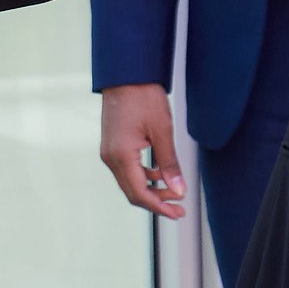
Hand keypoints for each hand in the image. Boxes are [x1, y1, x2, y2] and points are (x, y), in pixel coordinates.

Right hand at [97, 84, 185, 218]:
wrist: (126, 75)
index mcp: (121, 155)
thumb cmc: (142, 96)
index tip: (177, 212)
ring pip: (130, 182)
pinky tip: (160, 174)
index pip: (140, 193)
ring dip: (151, 190)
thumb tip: (178, 189)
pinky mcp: (112, 146)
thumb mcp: (162, 130)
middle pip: (133, 192)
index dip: (160, 206)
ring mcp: (109, 152)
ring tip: (174, 190)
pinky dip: (144, 176)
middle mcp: (110, 157)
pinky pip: (127, 170)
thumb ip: (169, 163)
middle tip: (179, 208)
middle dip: (157, 202)